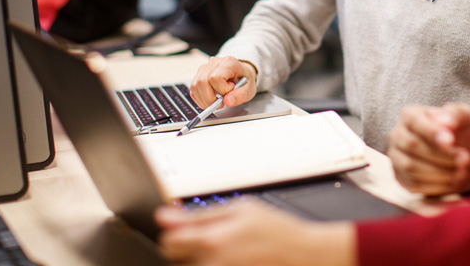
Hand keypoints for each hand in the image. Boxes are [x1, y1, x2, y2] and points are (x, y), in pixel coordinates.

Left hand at [155, 200, 354, 265]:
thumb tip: (163, 216)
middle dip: (185, 252)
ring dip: (199, 263)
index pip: (168, 243)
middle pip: (175, 262)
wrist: (306, 255)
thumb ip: (198, 215)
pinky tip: (232, 261)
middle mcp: (214, 264)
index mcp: (212, 240)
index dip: (175, 235)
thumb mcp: (240, 209)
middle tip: (209, 244)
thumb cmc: (277, 230)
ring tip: (223, 255)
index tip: (186, 233)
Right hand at [189, 56, 256, 108]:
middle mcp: (214, 62)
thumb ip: (241, 95)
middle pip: (202, 82)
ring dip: (204, 100)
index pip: (215, 78)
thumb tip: (227, 101)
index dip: (221, 90)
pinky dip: (200, 99)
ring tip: (216, 101)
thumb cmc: (244, 79)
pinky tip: (209, 99)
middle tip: (221, 103)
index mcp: (228, 62)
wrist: (241, 74)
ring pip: (194, 86)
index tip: (230, 91)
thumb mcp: (249, 89)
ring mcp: (205, 68)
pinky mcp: (199, 74)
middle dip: (209, 98)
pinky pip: (193, 89)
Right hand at [386, 103, 469, 195]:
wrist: (458, 154)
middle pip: (412, 145)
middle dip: (441, 154)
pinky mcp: (400, 177)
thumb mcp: (464, 117)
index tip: (452, 141)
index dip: (432, 132)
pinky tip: (453, 181)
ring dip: (440, 172)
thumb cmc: (459, 131)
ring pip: (411, 167)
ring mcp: (396, 157)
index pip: (415, 122)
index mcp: (410, 114)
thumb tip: (445, 121)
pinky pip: (413, 184)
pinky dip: (436, 185)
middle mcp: (397, 134)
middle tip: (465, 159)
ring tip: (462, 171)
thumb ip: (456, 114)